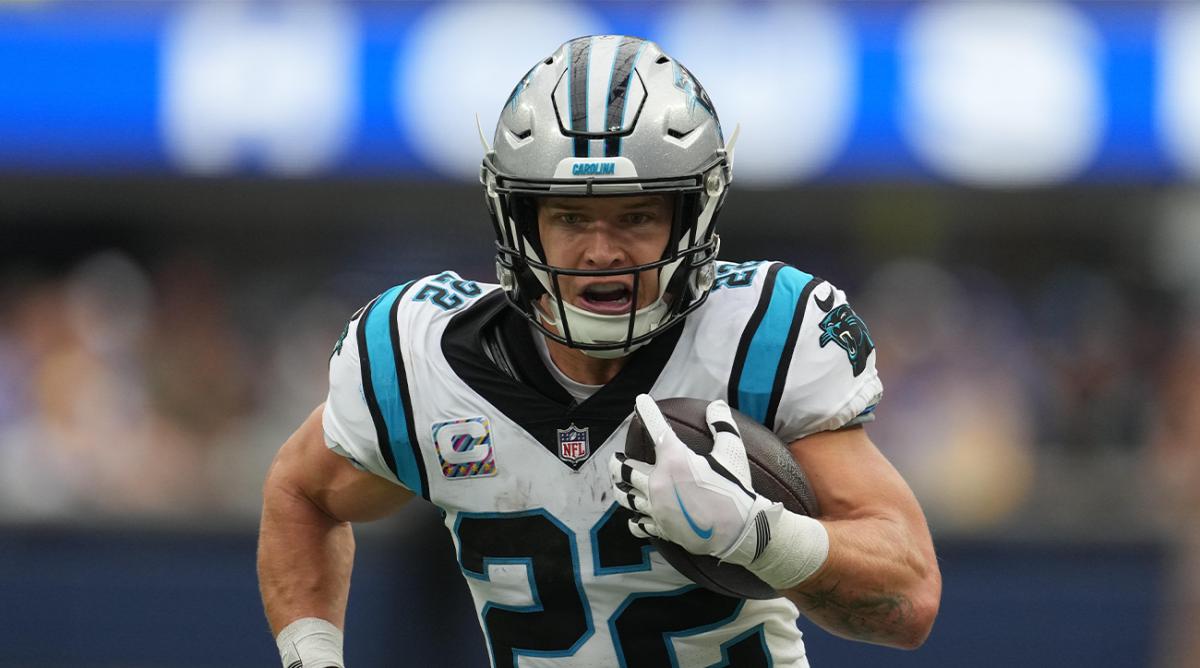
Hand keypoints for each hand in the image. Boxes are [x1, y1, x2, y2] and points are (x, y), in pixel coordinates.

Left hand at [610, 394, 775, 565]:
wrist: (739, 532)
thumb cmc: (735, 491)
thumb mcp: (732, 453)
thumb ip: (723, 426)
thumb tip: (716, 405)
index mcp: (675, 460)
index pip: (656, 428)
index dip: (646, 411)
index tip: (640, 401)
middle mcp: (659, 482)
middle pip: (624, 469)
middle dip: (616, 462)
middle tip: (616, 458)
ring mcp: (656, 507)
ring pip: (625, 496)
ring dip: (621, 488)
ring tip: (618, 484)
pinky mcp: (660, 527)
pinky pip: (637, 523)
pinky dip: (634, 519)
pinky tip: (635, 517)